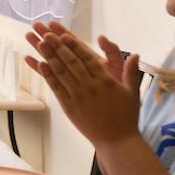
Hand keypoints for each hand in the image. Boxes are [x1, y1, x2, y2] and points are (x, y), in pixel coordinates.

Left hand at [22, 30, 140, 148]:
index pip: (87, 58)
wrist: (117, 141)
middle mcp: (90, 86)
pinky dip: (48, 76)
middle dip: (58, 46)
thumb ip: (131, 72)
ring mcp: (78, 97)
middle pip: (71, 62)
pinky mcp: (70, 107)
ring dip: (49, 57)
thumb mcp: (132, 92)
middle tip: (46, 33)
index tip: (64, 34)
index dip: (74, 45)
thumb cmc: (127, 116)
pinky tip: (40, 65)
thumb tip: (135, 54)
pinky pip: (57, 88)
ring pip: (61, 73)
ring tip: (39, 43)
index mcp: (105, 81)